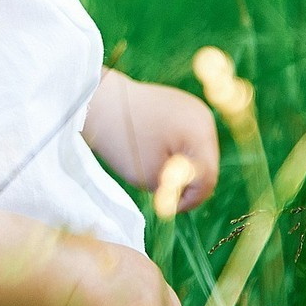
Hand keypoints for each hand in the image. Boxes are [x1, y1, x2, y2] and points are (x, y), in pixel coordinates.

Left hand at [82, 71, 219, 212]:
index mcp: (200, 132)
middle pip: (206, 164)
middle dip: (187, 182)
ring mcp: (194, 109)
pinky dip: (176, 151)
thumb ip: (175, 189)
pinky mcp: (182, 107)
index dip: (191, 199)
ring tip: (155, 169)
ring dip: (182, 167)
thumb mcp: (149, 175)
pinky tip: (155, 152)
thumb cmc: (121, 140)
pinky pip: (189, 138)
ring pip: (198, 152)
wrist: (97, 100)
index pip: (208, 178)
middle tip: (160, 190)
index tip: (167, 205)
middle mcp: (203, 117)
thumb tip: (190, 190)